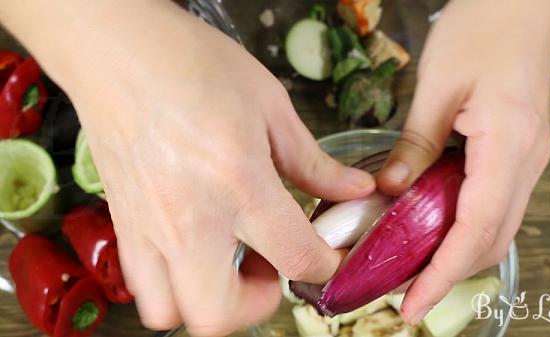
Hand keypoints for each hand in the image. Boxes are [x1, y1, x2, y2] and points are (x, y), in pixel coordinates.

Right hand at [1, 1, 375, 334]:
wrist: (116, 51)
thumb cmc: (191, 64)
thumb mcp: (270, 105)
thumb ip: (313, 161)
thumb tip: (353, 190)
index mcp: (237, 181)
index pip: (295, 256)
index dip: (326, 266)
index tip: (330, 256)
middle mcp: (188, 217)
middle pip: (220, 314)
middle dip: (260, 306)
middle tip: (273, 269)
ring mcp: (147, 228)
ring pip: (171, 313)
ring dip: (210, 304)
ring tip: (231, 264)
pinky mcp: (122, 224)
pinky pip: (143, 286)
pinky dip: (173, 288)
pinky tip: (196, 248)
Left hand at [377, 0, 549, 323]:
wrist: (514, 6)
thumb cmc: (480, 32)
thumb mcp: (435, 90)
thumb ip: (413, 147)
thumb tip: (389, 192)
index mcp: (507, 145)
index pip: (475, 230)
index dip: (442, 274)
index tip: (413, 304)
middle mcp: (526, 162)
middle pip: (490, 239)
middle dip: (448, 274)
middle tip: (405, 294)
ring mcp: (526, 160)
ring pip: (495, 228)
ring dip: (456, 254)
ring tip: (414, 270)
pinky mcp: (515, 155)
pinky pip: (493, 206)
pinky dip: (463, 228)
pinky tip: (433, 230)